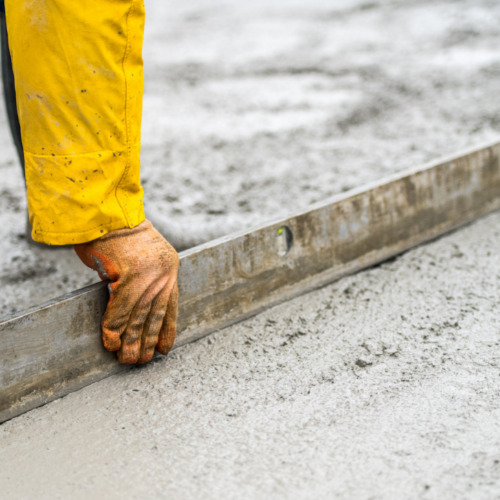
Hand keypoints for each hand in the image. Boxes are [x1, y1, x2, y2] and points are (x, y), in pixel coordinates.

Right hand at [74, 220, 178, 363]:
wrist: (104, 211)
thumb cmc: (116, 234)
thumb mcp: (139, 257)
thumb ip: (142, 280)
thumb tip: (135, 311)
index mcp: (169, 267)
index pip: (171, 305)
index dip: (167, 329)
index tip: (164, 349)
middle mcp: (164, 271)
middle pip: (155, 314)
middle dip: (146, 340)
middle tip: (140, 361)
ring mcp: (149, 273)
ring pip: (139, 316)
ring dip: (131, 341)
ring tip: (126, 360)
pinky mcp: (130, 274)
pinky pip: (120, 309)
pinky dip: (113, 328)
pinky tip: (110, 343)